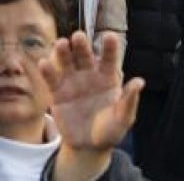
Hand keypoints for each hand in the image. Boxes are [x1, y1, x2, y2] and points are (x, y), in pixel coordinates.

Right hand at [43, 32, 143, 179]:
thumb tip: (140, 82)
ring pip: (66, 62)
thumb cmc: (109, 131)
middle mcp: (89, 75)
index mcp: (108, 78)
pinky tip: (44, 63)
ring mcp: (72, 82)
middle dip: (81, 45)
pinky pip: (51, 79)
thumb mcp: (122, 119)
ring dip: (63, 52)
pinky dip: (47, 70)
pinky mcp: (57, 92)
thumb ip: (129, 101)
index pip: (110, 59)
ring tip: (61, 44)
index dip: (110, 48)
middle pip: (84, 56)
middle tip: (78, 36)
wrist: (87, 147)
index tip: (110, 36)